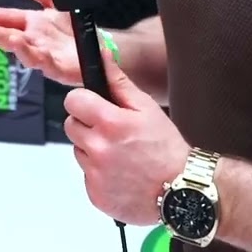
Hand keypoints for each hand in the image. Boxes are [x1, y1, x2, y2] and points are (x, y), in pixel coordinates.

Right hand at [0, 0, 81, 86]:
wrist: (98, 46)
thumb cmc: (74, 26)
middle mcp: (35, 41)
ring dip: (14, 47)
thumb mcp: (54, 0)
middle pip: (11, 37)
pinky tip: (30, 50)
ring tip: (5, 38)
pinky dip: (35, 56)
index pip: (8, 19)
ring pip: (25, 52)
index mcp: (32, 25)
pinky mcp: (59, 68)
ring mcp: (45, 55)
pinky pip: (45, 63)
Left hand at [64, 44, 189, 225]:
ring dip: (92, 150)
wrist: (181, 190)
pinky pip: (87, 176)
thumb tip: (101, 56)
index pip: (73, 100)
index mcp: (109, 123)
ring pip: (78, 152)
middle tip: (111, 131)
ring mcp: (95, 175)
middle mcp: (98, 150)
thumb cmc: (166, 148)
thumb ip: (118, 81)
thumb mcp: (146, 107)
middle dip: (87, 125)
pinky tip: (120, 172)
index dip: (84, 101)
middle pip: (71, 126)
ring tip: (120, 154)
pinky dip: (99, 174)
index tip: (94, 106)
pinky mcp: (95, 195)